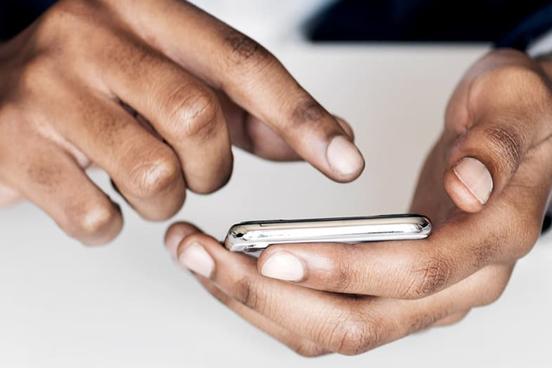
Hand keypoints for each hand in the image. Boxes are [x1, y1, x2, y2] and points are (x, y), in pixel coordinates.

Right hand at [0, 0, 363, 244]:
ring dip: (165, 198)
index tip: (344, 159)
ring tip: (144, 181)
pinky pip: (97, 217)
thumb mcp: (176, 82)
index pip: (242, 63)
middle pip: (199, 119)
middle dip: (212, 167)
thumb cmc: (99, 90)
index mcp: (143, 10)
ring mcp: (46, 89)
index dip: (300, 116)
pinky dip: (112, 224)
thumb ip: (251, 112)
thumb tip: (330, 138)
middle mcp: (91, 35)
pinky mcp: (14, 146)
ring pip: (153, 174)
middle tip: (194, 168)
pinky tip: (98, 197)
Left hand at [164, 49, 551, 355]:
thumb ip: (496, 144)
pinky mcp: (392, 286)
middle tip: (205, 254)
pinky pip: (328, 313)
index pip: (411, 275)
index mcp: (489, 242)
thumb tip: (468, 186)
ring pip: (333, 329)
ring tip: (201, 259)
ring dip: (260, 302)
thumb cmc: (520, 120)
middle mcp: (456, 284)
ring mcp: (422, 294)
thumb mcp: (518, 104)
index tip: (273, 253)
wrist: (523, 136)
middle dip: (272, 295)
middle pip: (357, 322)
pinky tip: (236, 268)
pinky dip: (276, 299)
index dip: (342, 270)